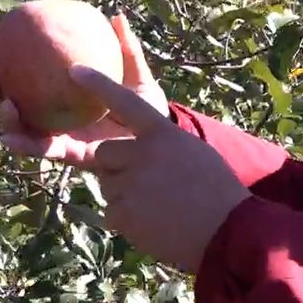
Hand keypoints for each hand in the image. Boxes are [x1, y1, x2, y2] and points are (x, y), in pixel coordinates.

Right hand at [0, 12, 168, 167]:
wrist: (162, 143)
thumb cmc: (147, 108)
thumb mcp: (137, 77)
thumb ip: (127, 51)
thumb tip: (116, 16)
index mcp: (70, 96)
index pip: (36, 79)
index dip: (15, 65)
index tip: (0, 47)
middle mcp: (61, 117)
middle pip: (22, 104)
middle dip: (0, 91)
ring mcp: (64, 137)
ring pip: (27, 130)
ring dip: (10, 121)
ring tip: (5, 107)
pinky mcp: (71, 157)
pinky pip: (45, 151)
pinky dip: (26, 147)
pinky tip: (11, 142)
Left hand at [71, 64, 251, 272]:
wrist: (228, 231)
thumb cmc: (216, 189)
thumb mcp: (192, 151)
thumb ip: (161, 144)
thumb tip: (136, 148)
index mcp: (163, 133)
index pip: (124, 102)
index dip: (99, 85)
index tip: (74, 71)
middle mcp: (142, 153)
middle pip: (105, 154)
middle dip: (117, 168)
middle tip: (149, 186)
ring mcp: (130, 183)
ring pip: (108, 186)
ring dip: (125, 197)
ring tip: (160, 208)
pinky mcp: (122, 213)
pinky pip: (112, 213)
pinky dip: (128, 221)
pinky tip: (156, 225)